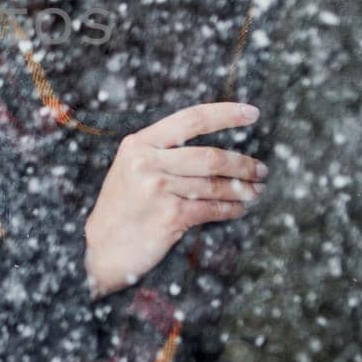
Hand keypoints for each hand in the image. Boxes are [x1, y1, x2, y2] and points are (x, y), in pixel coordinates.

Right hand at [83, 102, 267, 298]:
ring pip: (214, 184)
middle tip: (261, 170)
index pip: (191, 119)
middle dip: (243, 164)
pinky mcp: (169, 216)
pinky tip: (238, 210)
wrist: (100, 248)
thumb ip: (163, 153)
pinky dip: (230, 210)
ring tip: (255, 191)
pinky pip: (211, 209)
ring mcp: (158, 189)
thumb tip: (213, 148)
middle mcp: (147, 162)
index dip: (226, 114)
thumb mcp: (131, 168)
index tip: (252, 113)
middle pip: (210, 155)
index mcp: (139, 143)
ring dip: (242, 189)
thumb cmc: (121, 208)